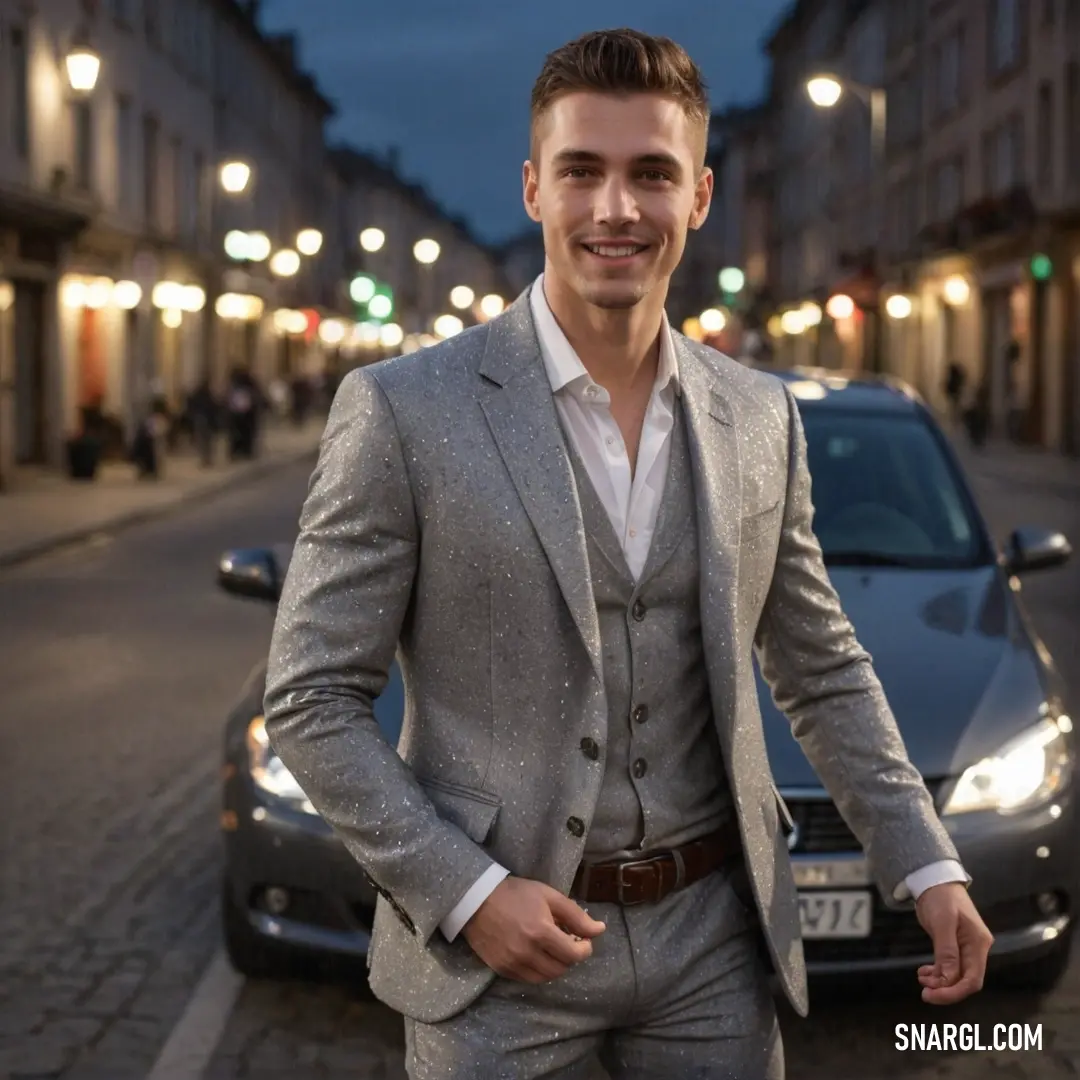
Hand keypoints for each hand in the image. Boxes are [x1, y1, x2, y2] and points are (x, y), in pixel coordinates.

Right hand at [461, 877, 605, 983]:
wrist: (476, 899)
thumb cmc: (515, 893)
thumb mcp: (549, 896)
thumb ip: (576, 915)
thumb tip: (600, 930)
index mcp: (541, 932)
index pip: (573, 955)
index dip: (584, 949)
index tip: (583, 940)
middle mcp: (527, 953)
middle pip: (561, 969)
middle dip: (570, 957)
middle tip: (568, 943)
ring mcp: (513, 964)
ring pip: (545, 978)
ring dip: (555, 966)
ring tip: (552, 950)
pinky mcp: (501, 970)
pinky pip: (527, 979)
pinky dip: (538, 971)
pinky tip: (536, 955)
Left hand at [915, 882, 992, 1003]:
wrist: (935, 879)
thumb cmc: (940, 896)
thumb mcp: (942, 922)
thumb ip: (946, 950)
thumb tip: (948, 978)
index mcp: (978, 944)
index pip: (972, 979)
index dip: (954, 992)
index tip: (933, 995)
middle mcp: (976, 949)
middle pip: (966, 981)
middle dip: (946, 990)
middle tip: (925, 992)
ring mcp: (966, 948)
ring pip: (956, 976)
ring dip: (940, 982)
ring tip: (922, 979)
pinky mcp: (955, 946)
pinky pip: (949, 967)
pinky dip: (937, 973)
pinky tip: (925, 973)